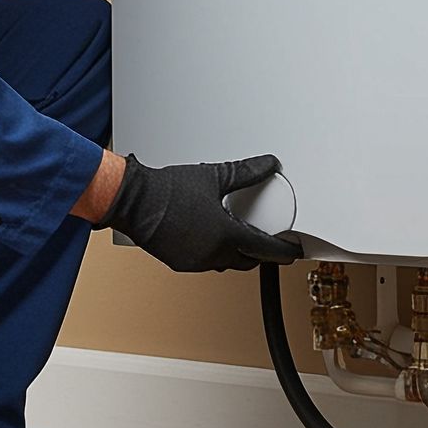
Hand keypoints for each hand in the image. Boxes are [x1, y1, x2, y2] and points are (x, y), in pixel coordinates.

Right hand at [99, 153, 301, 272]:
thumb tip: (268, 165)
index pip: (265, 249)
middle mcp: (213, 254)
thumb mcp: (215, 176)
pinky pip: (207, 262)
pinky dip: (215, 253)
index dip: (283, 251)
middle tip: (269, 243)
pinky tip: (211, 237)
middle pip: (248, 260)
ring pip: (226, 263)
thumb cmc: (168, 190)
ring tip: (239, 235)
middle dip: (260, 253)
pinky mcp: (180, 262)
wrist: (134, 200)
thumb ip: (247, 173)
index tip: (293, 252)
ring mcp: (195, 261)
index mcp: (226, 235)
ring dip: (237, 253)